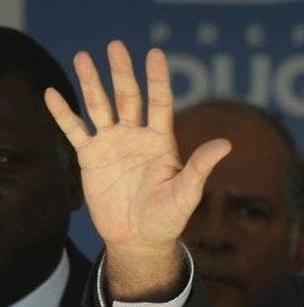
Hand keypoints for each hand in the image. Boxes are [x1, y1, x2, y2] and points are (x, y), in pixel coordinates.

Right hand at [44, 41, 230, 299]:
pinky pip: (75, 131)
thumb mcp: (187, 193)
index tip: (155, 54)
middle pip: (128, 97)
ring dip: (91, 83)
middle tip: (116, 46)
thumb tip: (227, 143)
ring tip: (82, 56)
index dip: (157, 79)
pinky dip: (63, 114)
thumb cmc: (168, 218)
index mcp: (161, 141)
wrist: (139, 239)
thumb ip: (201, 167)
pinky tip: (53, 93)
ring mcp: (113, 144)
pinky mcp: (91, 158)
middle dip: (122, 73)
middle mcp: (137, 136)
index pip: (159, 102)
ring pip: (100, 106)